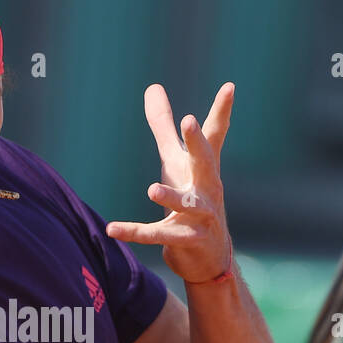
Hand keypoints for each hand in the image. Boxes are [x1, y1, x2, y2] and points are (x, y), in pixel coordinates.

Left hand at [107, 82, 234, 283]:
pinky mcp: (185, 240)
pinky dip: (136, 232)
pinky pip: (158, 235)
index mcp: (204, 168)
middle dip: (198, 143)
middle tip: (189, 121)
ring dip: (171, 197)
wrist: (208, 255)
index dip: (221, 111)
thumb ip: (163, 127)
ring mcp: (200, 217)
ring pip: (187, 204)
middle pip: (206, 163)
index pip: (214, 135)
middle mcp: (207, 189)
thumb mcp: (176, 161)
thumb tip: (153, 87)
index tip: (229, 87)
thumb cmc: (193, 199)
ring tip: (152, 190)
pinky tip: (112, 228)